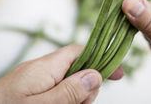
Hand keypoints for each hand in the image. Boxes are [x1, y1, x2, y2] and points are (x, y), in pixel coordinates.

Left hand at [0, 44, 123, 103]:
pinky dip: (62, 99)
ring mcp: (36, 79)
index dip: (100, 59)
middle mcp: (43, 69)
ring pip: (67, 83)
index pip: (80, 52)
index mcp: (47, 66)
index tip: (118, 74)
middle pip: (77, 70)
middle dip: (86, 89)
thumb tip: (95, 76)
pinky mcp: (31, 88)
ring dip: (74, 98)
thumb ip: (68, 91)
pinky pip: (55, 90)